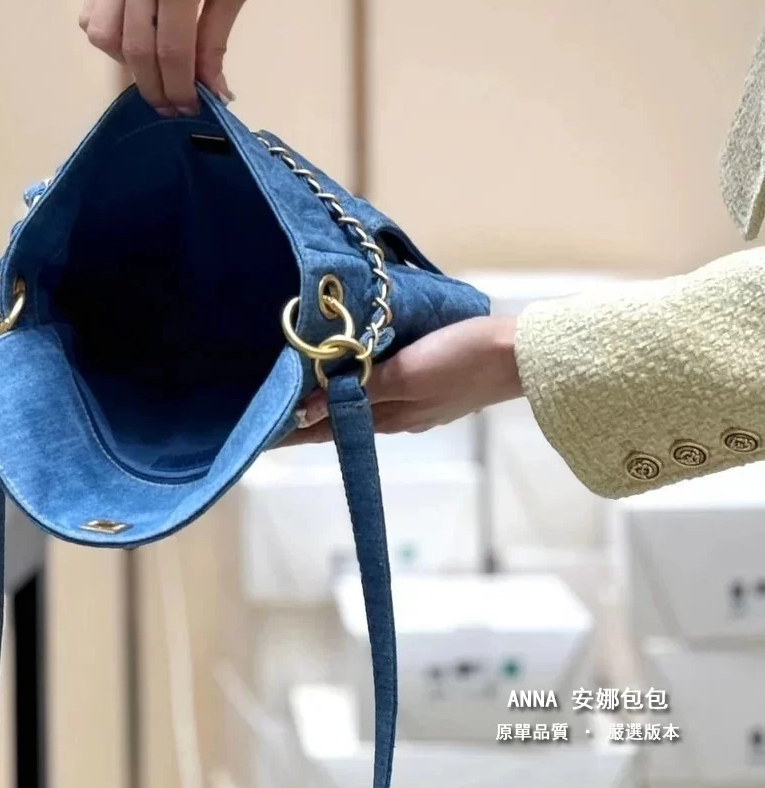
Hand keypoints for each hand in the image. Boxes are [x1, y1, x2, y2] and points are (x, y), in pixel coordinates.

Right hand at [79, 0, 298, 115]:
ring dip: (128, 64)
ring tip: (156, 71)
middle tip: (174, 108)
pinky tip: (136, 41)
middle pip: (135, 50)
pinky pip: (94, 13)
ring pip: (105, 36)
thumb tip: (213, 90)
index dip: (181, 88)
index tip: (193, 109)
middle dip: (155, 87)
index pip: (172, 51)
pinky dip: (110, 38)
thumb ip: (216, 39)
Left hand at [279, 316, 523, 445]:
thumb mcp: (405, 374)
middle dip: (312, 413)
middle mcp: (401, 416)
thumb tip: (307, 412)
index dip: (298, 429)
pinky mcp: (437, 384)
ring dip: (338, 397)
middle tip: (278, 406)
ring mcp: (421, 402)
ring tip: (308, 388)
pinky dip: (365, 383)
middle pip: (346, 416)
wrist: (522, 353)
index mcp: (390, 417)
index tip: (266, 434)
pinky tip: (360, 371)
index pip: (330, 427)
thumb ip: (358, 389)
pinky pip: (389, 388)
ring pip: (367, 402)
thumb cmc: (462, 360)